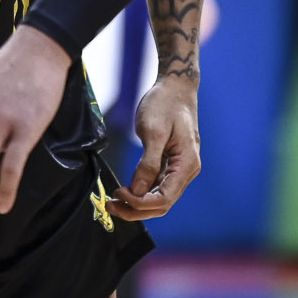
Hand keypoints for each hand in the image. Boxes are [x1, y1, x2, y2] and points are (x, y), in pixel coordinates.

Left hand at [111, 75, 199, 219]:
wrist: (175, 87)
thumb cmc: (165, 104)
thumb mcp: (153, 131)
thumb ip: (148, 164)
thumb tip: (138, 192)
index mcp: (186, 164)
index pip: (164, 199)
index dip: (140, 204)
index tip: (119, 194)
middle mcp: (186, 171)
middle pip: (162, 204)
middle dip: (136, 210)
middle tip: (111, 206)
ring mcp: (180, 169)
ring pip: (159, 198)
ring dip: (137, 204)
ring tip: (114, 202)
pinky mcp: (171, 164)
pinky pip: (157, 186)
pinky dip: (142, 192)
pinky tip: (125, 190)